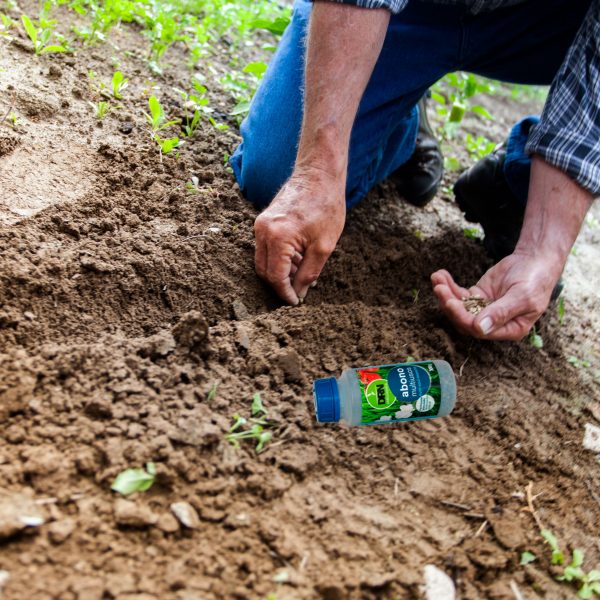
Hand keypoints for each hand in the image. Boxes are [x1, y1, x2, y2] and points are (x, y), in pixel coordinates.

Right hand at [254, 168, 345, 304]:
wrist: (319, 175)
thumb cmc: (326, 206)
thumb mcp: (324, 246)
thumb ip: (309, 273)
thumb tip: (299, 293)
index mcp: (277, 237)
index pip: (275, 277)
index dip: (285, 293)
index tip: (295, 302)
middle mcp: (263, 231)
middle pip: (264, 271)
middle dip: (280, 285)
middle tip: (298, 292)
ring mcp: (260, 225)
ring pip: (263, 260)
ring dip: (280, 272)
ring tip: (303, 273)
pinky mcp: (263, 221)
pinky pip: (266, 248)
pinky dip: (279, 259)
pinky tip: (298, 259)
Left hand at [431, 251, 561, 340]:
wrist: (536, 260)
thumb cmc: (535, 280)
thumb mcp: (522, 297)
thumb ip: (501, 312)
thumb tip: (480, 328)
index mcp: (509, 329)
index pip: (479, 330)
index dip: (463, 318)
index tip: (451, 302)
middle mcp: (494, 323)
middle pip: (464, 320)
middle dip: (449, 304)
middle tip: (439, 288)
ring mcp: (483, 309)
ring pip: (459, 307)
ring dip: (445, 294)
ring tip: (437, 278)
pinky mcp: (478, 296)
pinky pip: (459, 294)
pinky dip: (449, 285)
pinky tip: (440, 275)